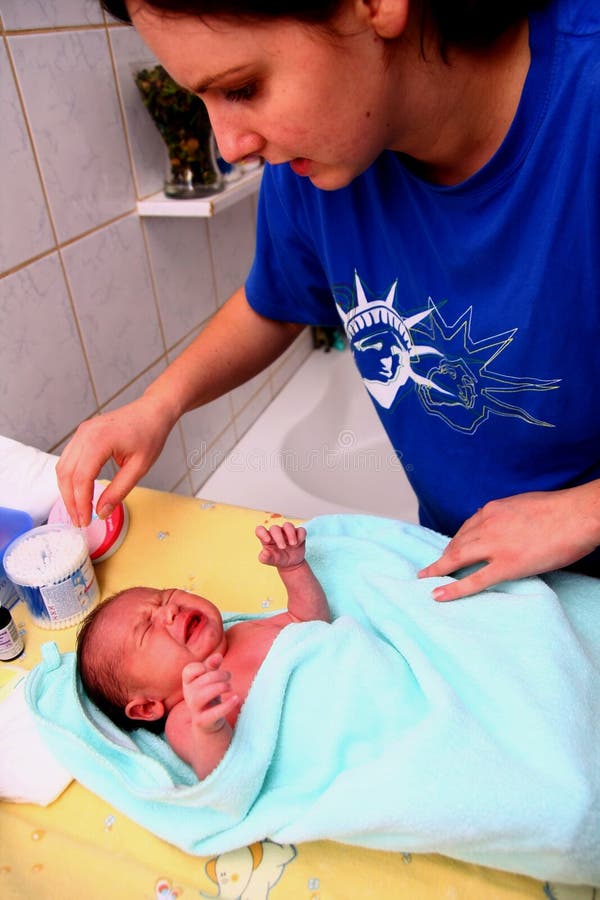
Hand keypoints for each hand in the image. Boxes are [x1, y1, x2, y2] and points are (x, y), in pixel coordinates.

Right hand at [56, 393, 175, 525]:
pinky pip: (68, 459)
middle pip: (66, 473)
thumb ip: (119, 491)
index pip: (81, 478)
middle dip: (70, 500)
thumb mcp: (139, 468)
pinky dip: (70, 478)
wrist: (152, 411)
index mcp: (100, 441)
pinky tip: (78, 492)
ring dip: (67, 490)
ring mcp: (81, 432)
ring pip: (63, 466)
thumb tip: (102, 512)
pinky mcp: (82, 434)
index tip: (85, 520)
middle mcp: (85, 434)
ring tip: (78, 510)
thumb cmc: (150, 434)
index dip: (81, 503)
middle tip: (79, 520)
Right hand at [182, 654, 239, 732]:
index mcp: (189, 683)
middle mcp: (189, 695)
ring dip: (218, 688)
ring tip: (229, 686)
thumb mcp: (211, 679)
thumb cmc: (210, 695)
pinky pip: (212, 714)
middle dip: (217, 676)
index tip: (211, 668)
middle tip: (228, 677)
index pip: (188, 671)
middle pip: (199, 682)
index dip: (199, 667)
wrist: (210, 722)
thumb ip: (213, 666)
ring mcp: (194, 709)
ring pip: (200, 697)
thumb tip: (218, 656)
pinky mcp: (203, 721)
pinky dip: (226, 705)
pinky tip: (236, 698)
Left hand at [255, 522, 306, 568]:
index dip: (262, 533)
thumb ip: (264, 558)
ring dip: (290, 534)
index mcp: (266, 537)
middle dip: (278, 537)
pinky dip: (300, 535)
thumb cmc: (277, 559)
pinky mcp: (298, 533)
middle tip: (282, 547)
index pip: (260, 530)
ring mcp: (287, 532)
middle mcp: (276, 533)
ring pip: (288, 525)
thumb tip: (264, 552)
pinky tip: (299, 543)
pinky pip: (301, 530)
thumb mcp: (269, 560)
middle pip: (275, 528)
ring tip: (293, 544)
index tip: (267, 541)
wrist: (290, 563)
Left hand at [418, 486, 599, 600]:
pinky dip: (453, 588)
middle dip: (443, 556)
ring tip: (427, 578)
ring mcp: (495, 546)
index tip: (451, 548)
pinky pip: (474, 580)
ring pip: (458, 559)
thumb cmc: (559, 509)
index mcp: (493, 509)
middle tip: (431, 567)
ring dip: (439, 569)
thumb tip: (506, 525)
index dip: (457, 540)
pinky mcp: (507, 566)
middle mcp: (488, 525)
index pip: (467, 527)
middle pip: (457, 543)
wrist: (576, 515)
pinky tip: (438, 594)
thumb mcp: (524, 504)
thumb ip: (509, 515)